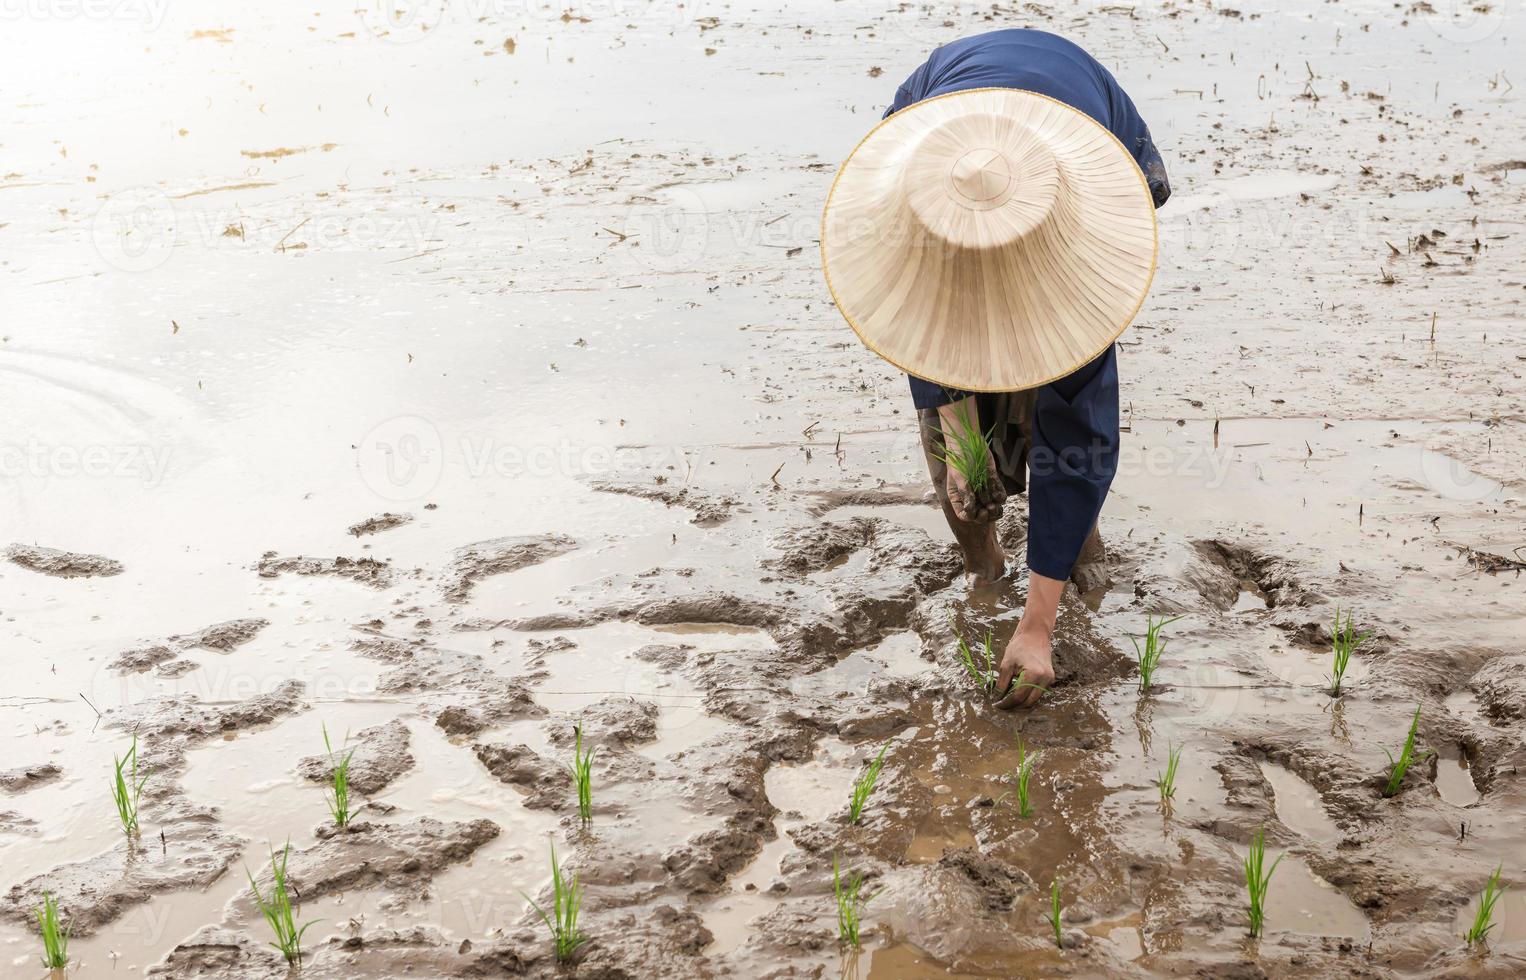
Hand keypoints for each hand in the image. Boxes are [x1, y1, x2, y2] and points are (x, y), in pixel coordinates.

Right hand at [937, 398, 1005, 523]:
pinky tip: (999, 495)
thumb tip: (970, 510)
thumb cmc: (959, 459)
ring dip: (994, 508)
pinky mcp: (991, 483)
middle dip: (985, 515)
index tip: (978, 512)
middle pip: (979, 514)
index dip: (972, 516)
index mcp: (958, 497)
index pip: (964, 515)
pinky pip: (998, 495)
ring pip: (990, 507)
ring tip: (995, 505)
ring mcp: (982, 490)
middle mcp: (970, 496)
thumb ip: (965, 493)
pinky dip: (1000, 497)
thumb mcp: (959, 477)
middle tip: (989, 509)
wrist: (969, 443)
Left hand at [995, 572, 1063, 708]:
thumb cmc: (1019, 646)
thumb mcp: (1006, 665)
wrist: (1035, 633)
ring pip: (1034, 700)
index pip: (1018, 697)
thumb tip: (996, 699)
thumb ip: (1001, 684)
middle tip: (1001, 705)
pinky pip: (1038, 692)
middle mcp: (1044, 679)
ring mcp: (1049, 679)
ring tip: (1007, 700)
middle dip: (1014, 706)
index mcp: (1033, 674)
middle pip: (1028, 702)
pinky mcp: (1050, 678)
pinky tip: (1016, 692)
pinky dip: (1027, 695)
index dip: (1006, 703)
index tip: (996, 705)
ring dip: (1021, 702)